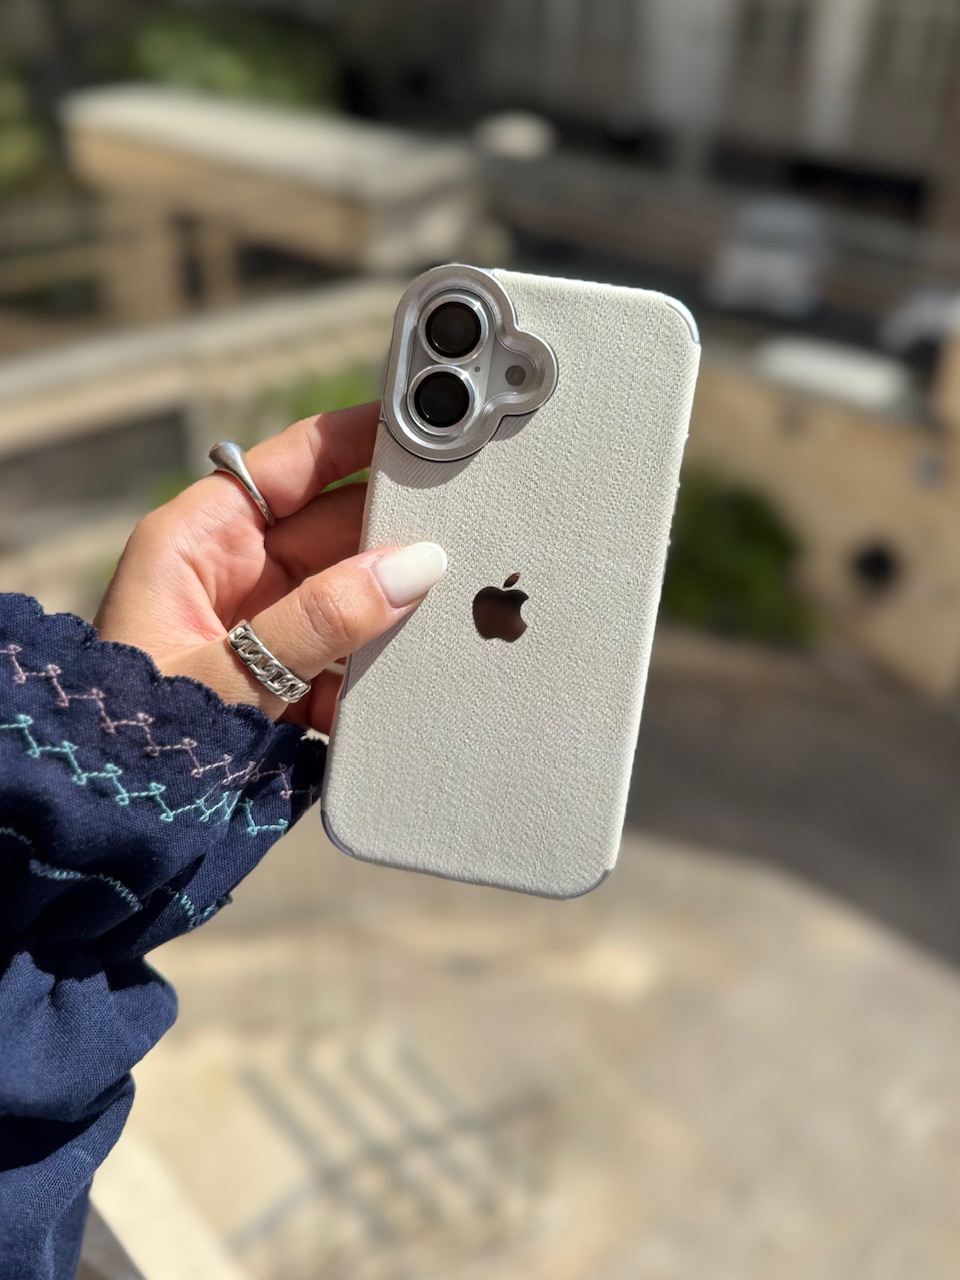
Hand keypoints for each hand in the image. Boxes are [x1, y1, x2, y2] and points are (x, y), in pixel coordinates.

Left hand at [94, 402, 446, 733]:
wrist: (113, 824)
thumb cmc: (139, 738)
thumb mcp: (231, 673)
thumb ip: (322, 619)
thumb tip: (416, 567)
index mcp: (200, 540)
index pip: (292, 464)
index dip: (358, 438)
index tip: (426, 427)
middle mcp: (234, 572)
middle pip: (335, 530)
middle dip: (392, 540)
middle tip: (461, 536)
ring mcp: (262, 625)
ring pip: (350, 594)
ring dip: (390, 612)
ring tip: (446, 615)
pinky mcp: (284, 677)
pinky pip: (346, 652)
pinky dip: (375, 670)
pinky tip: (407, 681)